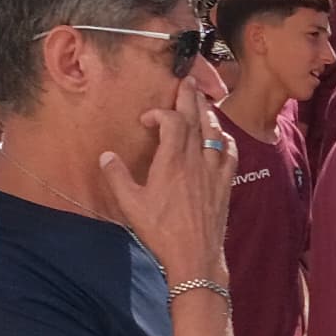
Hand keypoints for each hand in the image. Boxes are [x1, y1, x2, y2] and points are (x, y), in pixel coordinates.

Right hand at [105, 72, 235, 278]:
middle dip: (190, 97)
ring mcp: (214, 171)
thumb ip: (117, 177)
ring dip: (207, 113)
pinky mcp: (225, 183)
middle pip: (195, 119)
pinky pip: (230, 152)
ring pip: (214, 132)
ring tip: (202, 101)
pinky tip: (221, 137)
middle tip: (189, 79)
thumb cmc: (162, 232)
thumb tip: (106, 157)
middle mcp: (196, 160)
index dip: (160, 112)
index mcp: (172, 161)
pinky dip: (224, 138)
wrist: (195, 256)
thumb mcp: (131, 205)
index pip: (171, 121)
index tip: (148, 119)